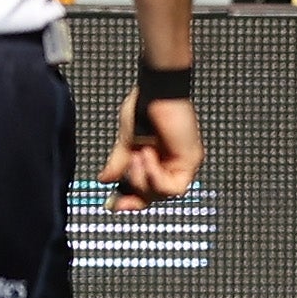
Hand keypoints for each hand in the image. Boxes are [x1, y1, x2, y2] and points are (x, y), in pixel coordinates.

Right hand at [101, 92, 201, 211]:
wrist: (155, 92)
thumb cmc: (143, 107)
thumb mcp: (125, 141)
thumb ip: (118, 162)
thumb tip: (105, 180)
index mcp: (156, 159)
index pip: (145, 189)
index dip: (129, 200)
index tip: (111, 205)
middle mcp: (171, 164)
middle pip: (154, 196)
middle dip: (134, 195)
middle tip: (119, 195)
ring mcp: (183, 163)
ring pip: (162, 194)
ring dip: (142, 179)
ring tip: (136, 156)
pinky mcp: (191, 161)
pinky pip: (172, 186)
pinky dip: (155, 175)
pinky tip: (147, 154)